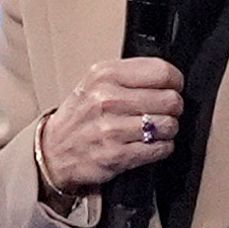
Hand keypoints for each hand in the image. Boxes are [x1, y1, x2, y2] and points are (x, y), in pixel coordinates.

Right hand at [37, 58, 185, 196]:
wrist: (53, 151)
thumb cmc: (80, 116)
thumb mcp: (95, 82)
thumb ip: (129, 75)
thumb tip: (168, 77)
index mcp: (105, 75)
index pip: (162, 72)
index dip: (175, 82)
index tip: (173, 87)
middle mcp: (107, 99)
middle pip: (170, 99)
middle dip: (173, 107)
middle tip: (165, 111)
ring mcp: (112, 129)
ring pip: (168, 125)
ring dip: (168, 129)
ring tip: (156, 129)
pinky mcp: (118, 155)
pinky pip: (160, 148)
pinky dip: (162, 148)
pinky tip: (150, 145)